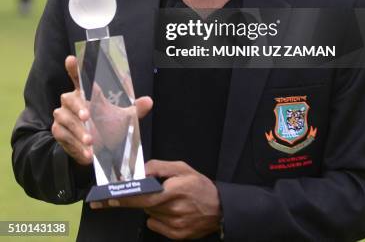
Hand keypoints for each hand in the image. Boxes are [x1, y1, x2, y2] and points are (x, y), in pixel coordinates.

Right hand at [52, 56, 152, 165]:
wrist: (99, 150)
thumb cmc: (109, 126)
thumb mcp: (125, 118)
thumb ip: (136, 109)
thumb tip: (148, 101)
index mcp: (87, 92)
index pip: (79, 76)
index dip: (74, 67)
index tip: (71, 59)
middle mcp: (72, 101)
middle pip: (69, 98)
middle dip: (78, 106)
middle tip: (87, 116)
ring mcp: (64, 116)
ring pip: (65, 118)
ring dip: (78, 130)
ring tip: (91, 141)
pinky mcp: (59, 132)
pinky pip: (64, 136)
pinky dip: (75, 144)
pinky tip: (88, 153)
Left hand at [91, 160, 222, 239]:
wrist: (219, 209)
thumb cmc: (199, 185)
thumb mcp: (182, 168)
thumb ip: (159, 167)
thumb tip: (140, 171)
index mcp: (174, 190)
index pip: (142, 196)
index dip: (123, 198)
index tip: (107, 199)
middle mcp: (173, 210)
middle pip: (144, 205)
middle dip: (142, 197)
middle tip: (151, 191)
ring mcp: (174, 225)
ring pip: (149, 214)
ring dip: (153, 206)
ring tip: (168, 200)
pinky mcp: (176, 235)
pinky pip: (155, 225)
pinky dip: (158, 218)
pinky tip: (171, 211)